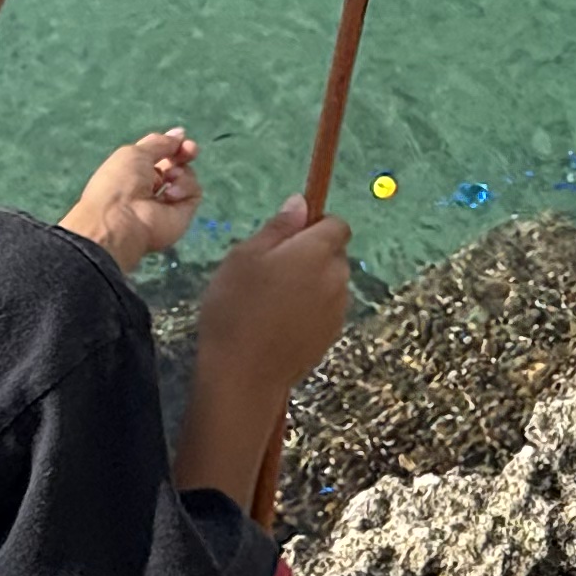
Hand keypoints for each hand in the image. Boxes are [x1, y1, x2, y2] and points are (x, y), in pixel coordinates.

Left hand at [61, 129, 201, 271]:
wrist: (121, 220)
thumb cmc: (120, 182)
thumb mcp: (135, 153)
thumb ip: (160, 143)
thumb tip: (181, 133)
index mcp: (135, 170)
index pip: (160, 154)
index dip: (171, 145)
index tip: (181, 139)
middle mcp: (152, 185)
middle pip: (176, 164)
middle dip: (184, 154)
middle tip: (189, 151)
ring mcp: (169, 200)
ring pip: (187, 176)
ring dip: (181, 172)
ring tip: (170, 178)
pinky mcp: (183, 213)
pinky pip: (193, 192)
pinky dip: (185, 188)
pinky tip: (171, 194)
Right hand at [197, 195, 350, 398]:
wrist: (245, 372)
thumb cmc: (237, 306)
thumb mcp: (245, 256)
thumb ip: (279, 227)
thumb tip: (302, 203)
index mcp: (318, 251)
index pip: (338, 224)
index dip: (316, 226)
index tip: (289, 238)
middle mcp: (337, 277)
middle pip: (335, 254)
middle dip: (312, 255)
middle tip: (273, 270)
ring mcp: (338, 308)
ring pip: (331, 282)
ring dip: (313, 283)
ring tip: (274, 300)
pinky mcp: (333, 334)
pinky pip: (326, 309)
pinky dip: (312, 309)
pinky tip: (282, 323)